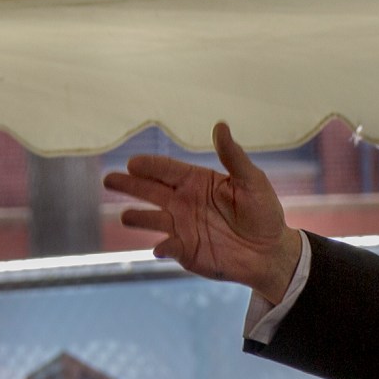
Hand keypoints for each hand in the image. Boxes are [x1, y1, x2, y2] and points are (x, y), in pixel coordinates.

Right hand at [103, 122, 300, 300]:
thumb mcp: (252, 181)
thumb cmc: (263, 213)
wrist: (269, 252)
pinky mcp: (185, 250)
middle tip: (109, 179)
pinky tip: (161, 246)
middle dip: (129, 184)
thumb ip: (233, 156)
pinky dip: (163, 247)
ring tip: (124, 217)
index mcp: (197, 182)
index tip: (133, 163)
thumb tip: (220, 126)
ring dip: (138, 217)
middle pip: (150, 190)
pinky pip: (169, 247)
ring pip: (152, 219)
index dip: (150, 166)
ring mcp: (182, 227)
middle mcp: (184, 202)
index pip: (168, 170)